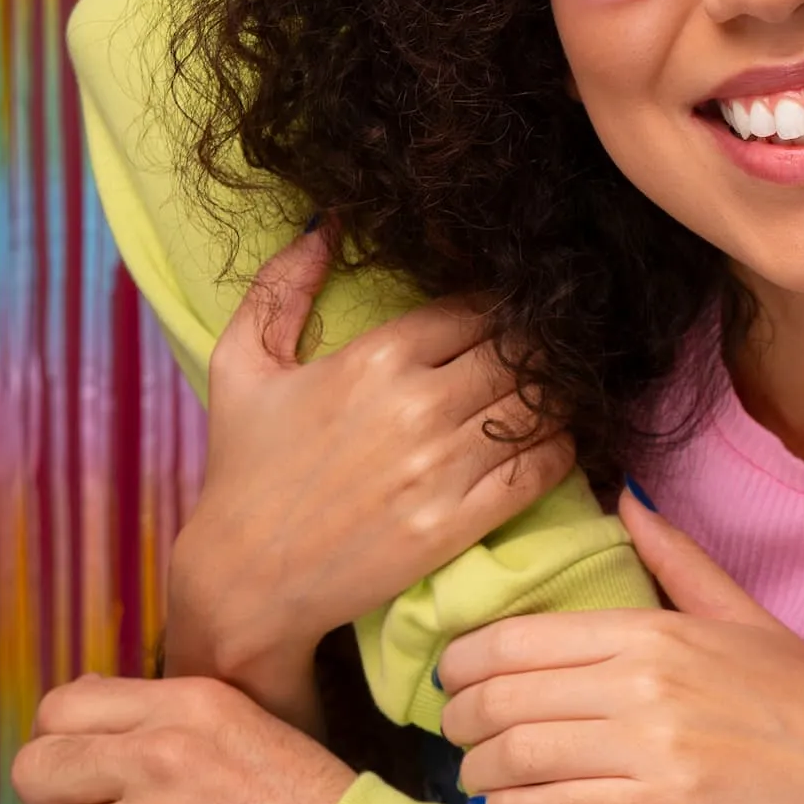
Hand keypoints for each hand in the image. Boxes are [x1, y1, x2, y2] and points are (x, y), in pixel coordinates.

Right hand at [167, 228, 576, 729]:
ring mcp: (442, 467)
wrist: (242, 582)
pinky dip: (563, 448)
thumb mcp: (241, 365)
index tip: (518, 313)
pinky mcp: (458, 523)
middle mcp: (416, 404)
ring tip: (559, 394)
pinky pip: (542, 468)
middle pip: (521, 352)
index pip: (479, 307)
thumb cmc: (242, 469)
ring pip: (541, 406)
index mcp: (375, 356)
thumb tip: (326, 221)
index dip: (506, 307)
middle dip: (541, 348)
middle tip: (555, 351)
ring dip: (560, 396)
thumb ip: (281, 286)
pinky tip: (556, 441)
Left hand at [444, 496, 803, 803]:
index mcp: (657, 631)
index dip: (464, 663)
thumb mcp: (744, 616)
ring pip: (514, 757)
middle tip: (452, 731)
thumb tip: (625, 500)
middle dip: (458, 719)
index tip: (454, 678)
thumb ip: (677, 562)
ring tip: (476, 776)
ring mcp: (654, 750)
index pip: (518, 639)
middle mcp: (646, 684)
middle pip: (502, 699)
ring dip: (476, 772)